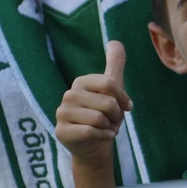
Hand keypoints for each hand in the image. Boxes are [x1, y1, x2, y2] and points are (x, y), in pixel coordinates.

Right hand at [53, 41, 132, 165]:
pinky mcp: (61, 131)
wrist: (94, 147)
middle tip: (112, 121)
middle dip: (117, 116)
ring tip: (105, 129)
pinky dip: (103, 136)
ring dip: (110, 127)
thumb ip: (115, 64)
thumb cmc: (105, 116)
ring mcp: (62, 113)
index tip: (125, 107)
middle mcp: (68, 95)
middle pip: (107, 102)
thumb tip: (116, 41)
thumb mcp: (113, 88)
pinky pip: (90, 132)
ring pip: (99, 118)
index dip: (123, 99)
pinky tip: (102, 137)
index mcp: (81, 82)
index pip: (110, 84)